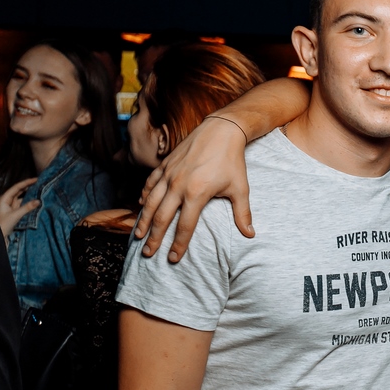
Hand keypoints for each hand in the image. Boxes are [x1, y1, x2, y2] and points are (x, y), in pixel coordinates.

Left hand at [0, 177, 39, 239]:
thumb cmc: (4, 224)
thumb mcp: (16, 215)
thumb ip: (27, 208)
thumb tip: (38, 201)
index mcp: (5, 198)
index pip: (17, 187)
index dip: (26, 182)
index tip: (35, 179)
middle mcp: (8, 200)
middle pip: (19, 191)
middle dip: (28, 186)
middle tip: (38, 183)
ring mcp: (11, 206)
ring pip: (22, 197)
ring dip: (29, 194)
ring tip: (39, 190)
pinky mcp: (15, 211)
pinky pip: (23, 204)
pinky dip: (29, 202)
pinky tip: (35, 201)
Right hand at [136, 116, 252, 262]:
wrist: (220, 130)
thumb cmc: (232, 161)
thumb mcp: (240, 189)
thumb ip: (242, 214)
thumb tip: (250, 235)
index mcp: (197, 194)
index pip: (185, 226)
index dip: (179, 244)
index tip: (174, 258)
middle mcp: (178, 185)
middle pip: (162, 218)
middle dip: (155, 238)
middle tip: (149, 254)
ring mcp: (169, 174)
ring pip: (150, 202)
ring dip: (144, 221)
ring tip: (139, 236)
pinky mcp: (165, 165)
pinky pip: (150, 184)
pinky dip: (144, 196)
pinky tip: (140, 206)